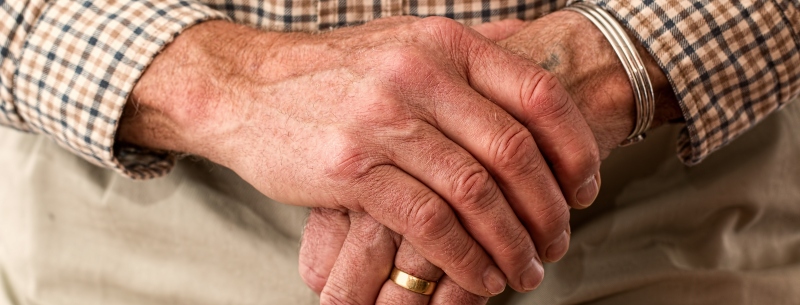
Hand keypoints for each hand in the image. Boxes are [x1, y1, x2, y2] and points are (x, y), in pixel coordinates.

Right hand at [118, 16, 601, 295]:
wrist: (245, 88)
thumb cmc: (332, 74)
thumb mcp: (402, 42)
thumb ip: (463, 55)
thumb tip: (526, 58)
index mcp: (443, 43)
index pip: (538, 93)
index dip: (576, 147)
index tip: (585, 188)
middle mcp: (419, 74)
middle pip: (513, 150)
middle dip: (547, 208)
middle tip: (558, 242)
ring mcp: (383, 120)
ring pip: (474, 192)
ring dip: (510, 242)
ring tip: (525, 271)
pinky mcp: (351, 168)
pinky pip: (428, 222)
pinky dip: (464, 257)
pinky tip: (479, 277)